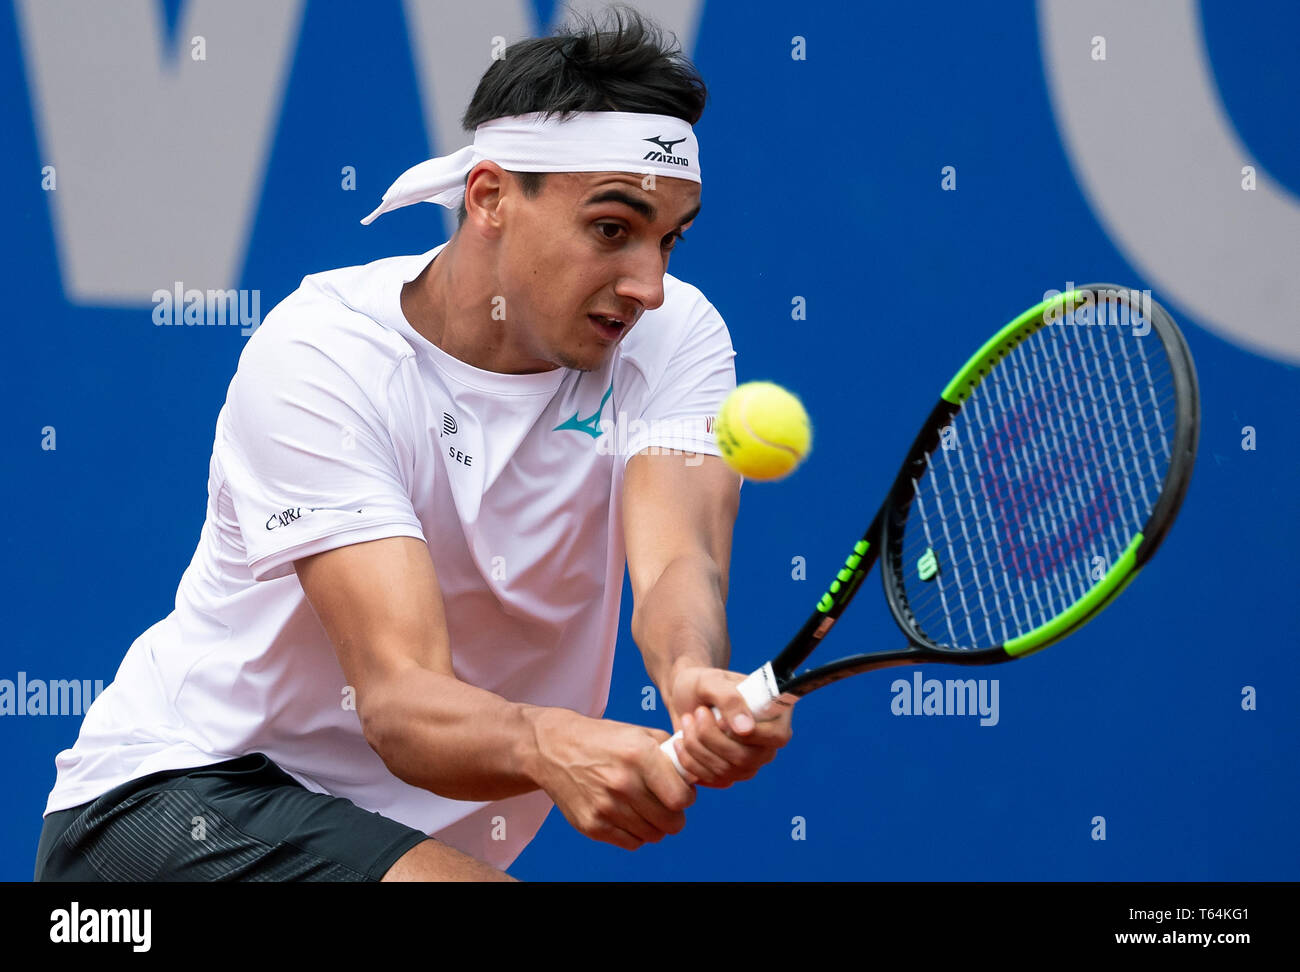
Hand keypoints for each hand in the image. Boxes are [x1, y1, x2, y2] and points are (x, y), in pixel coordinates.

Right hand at [529, 708, 695, 850]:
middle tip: (665, 803)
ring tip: (645, 808)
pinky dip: (636, 834)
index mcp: (638, 755)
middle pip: (671, 822)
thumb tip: (698, 774)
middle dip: (674, 815)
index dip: (687, 798)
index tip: (681, 792)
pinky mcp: (592, 825)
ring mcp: (605, 807)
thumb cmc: (603, 740)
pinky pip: (632, 844)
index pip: (681, 798)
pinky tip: (629, 815)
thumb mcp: (638, 733)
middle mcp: (622, 783)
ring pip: (653, 836)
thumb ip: (670, 752)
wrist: (553, 749)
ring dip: (655, 825)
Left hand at [667, 666, 793, 787]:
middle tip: (696, 713)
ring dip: (697, 745)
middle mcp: (767, 744)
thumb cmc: (702, 683)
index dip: (749, 733)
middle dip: (712, 737)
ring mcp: (749, 763)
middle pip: (747, 758)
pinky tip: (680, 741)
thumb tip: (746, 729)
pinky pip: (711, 778)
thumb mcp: (712, 681)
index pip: (777, 737)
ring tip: (687, 720)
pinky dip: (689, 760)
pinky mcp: (728, 775)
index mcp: (775, 715)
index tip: (719, 718)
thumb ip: (729, 699)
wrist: (684, 697)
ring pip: (726, 770)